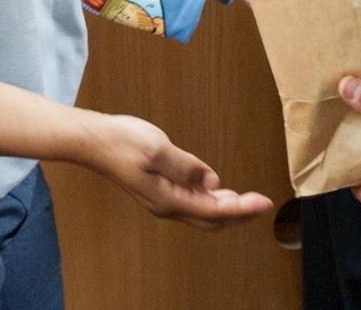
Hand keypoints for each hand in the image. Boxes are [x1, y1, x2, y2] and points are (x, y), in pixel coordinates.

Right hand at [81, 112, 273, 229]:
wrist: (95, 141)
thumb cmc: (123, 143)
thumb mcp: (159, 150)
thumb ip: (187, 167)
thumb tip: (212, 180)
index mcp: (169, 199)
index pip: (215, 211)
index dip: (243, 208)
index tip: (264, 202)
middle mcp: (167, 205)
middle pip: (211, 219)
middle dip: (239, 213)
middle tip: (262, 202)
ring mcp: (163, 199)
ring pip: (202, 212)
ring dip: (226, 208)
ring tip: (247, 199)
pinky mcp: (159, 189)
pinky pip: (191, 202)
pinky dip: (211, 199)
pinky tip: (217, 189)